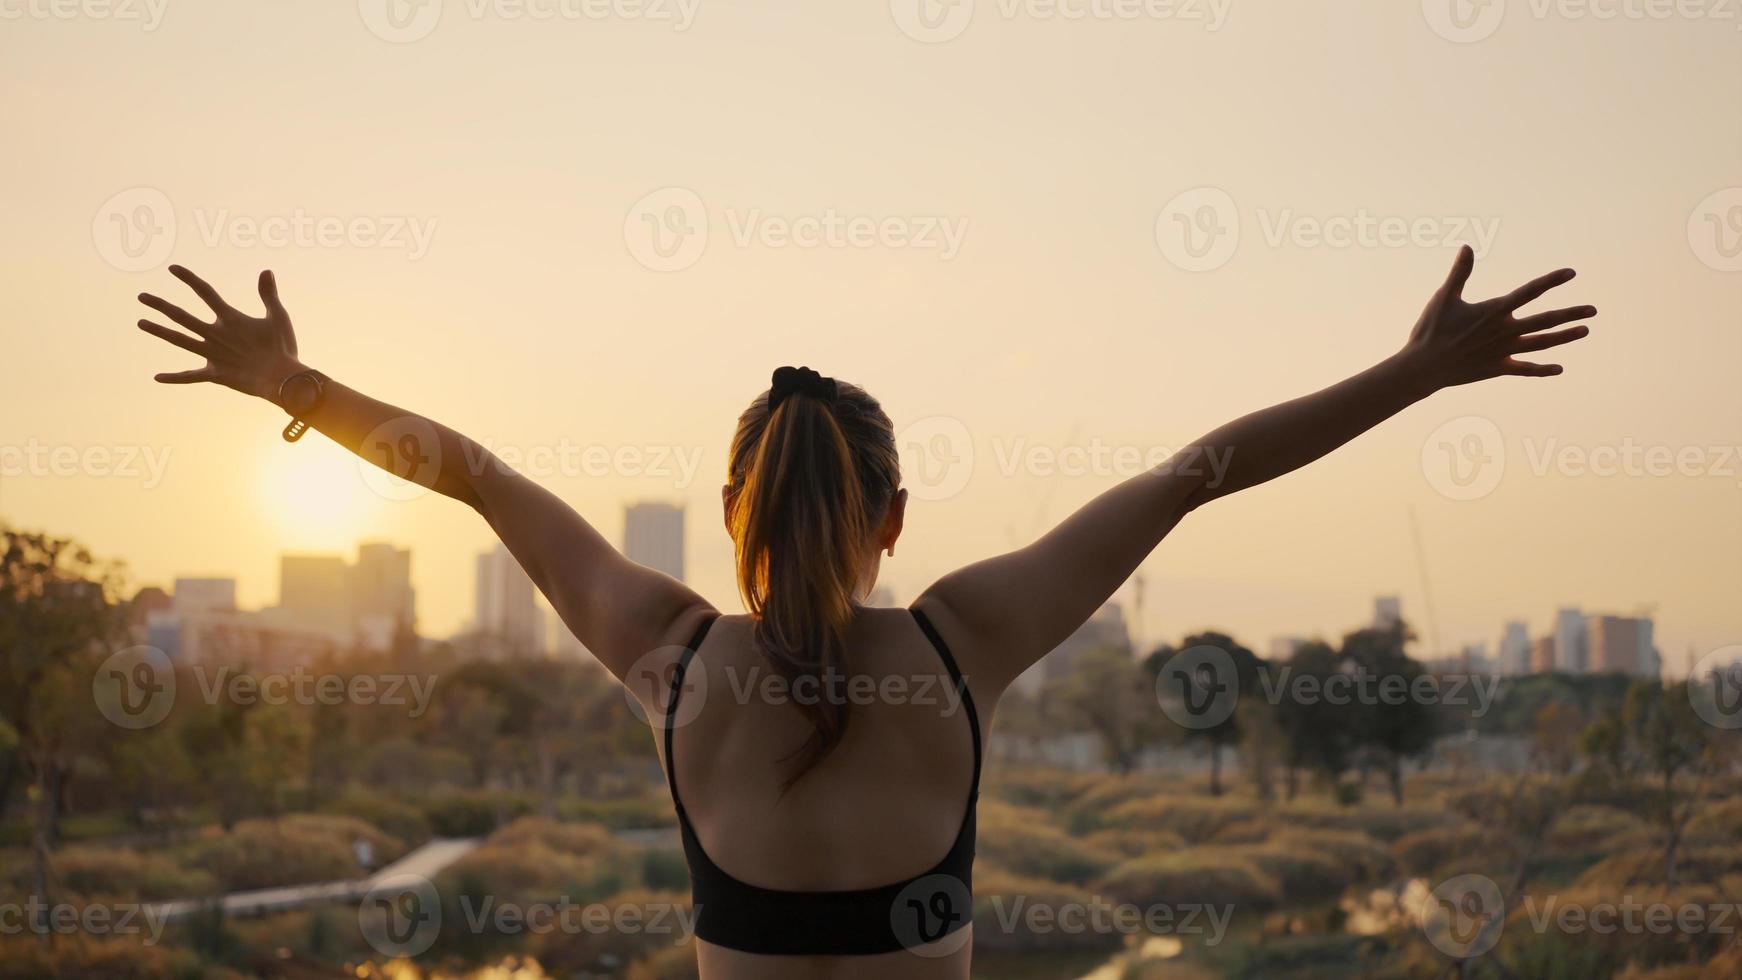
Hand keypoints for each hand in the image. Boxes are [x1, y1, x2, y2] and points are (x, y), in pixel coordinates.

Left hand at [137, 266, 303, 401]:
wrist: (281, 379)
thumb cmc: (282, 347)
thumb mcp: (278, 316)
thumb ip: (268, 294)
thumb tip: (266, 271)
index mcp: (230, 319)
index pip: (205, 293)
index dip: (188, 279)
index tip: (172, 269)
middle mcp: (215, 334)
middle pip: (181, 316)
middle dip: (160, 305)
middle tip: (141, 296)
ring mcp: (212, 355)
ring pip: (179, 340)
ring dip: (159, 331)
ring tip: (140, 323)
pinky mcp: (215, 374)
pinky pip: (191, 376)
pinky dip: (174, 377)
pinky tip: (157, 377)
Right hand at [1396, 245, 1594, 391]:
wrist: (1422, 367)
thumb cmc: (1430, 330)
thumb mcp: (1444, 297)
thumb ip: (1460, 273)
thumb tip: (1467, 246)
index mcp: (1493, 311)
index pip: (1529, 292)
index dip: (1551, 281)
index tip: (1571, 273)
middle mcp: (1504, 332)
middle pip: (1544, 321)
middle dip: (1570, 314)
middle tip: (1593, 310)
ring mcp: (1503, 352)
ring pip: (1541, 344)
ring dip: (1564, 337)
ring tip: (1585, 331)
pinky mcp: (1497, 369)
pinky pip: (1524, 370)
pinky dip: (1542, 369)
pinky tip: (1559, 368)